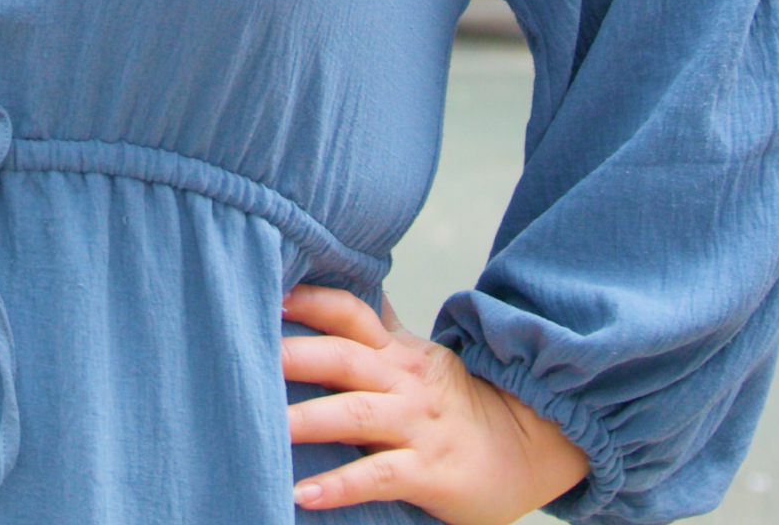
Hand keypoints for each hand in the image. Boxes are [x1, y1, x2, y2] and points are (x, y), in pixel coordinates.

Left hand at [282, 285, 589, 524]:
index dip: (312, 300)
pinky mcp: (428, 471)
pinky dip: (339, 486)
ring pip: (355, 414)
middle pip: (343, 357)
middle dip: (295, 354)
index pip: (351, 314)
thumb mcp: (419, 358)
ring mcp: (417, 425)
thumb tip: (336, 285)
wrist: (532, 446)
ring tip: (264, 426)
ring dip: (307, 419)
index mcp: (397, 353)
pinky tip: (302, 494)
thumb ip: (377, 328)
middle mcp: (405, 382)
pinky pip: (378, 476)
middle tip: (245, 353)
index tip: (269, 293)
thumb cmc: (457, 405)